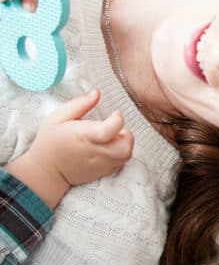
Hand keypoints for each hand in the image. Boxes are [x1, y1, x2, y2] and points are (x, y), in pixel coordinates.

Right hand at [6, 90, 132, 208]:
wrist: (46, 171)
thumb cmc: (51, 141)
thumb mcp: (58, 117)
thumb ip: (80, 104)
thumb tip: (96, 93)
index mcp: (84, 136)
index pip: (108, 130)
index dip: (117, 119)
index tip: (115, 113)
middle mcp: (95, 151)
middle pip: (124, 147)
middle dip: (126, 135)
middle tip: (116, 129)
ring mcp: (101, 164)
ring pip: (126, 155)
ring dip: (124, 144)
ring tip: (112, 138)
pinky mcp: (104, 172)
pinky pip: (121, 164)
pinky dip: (120, 154)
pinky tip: (108, 148)